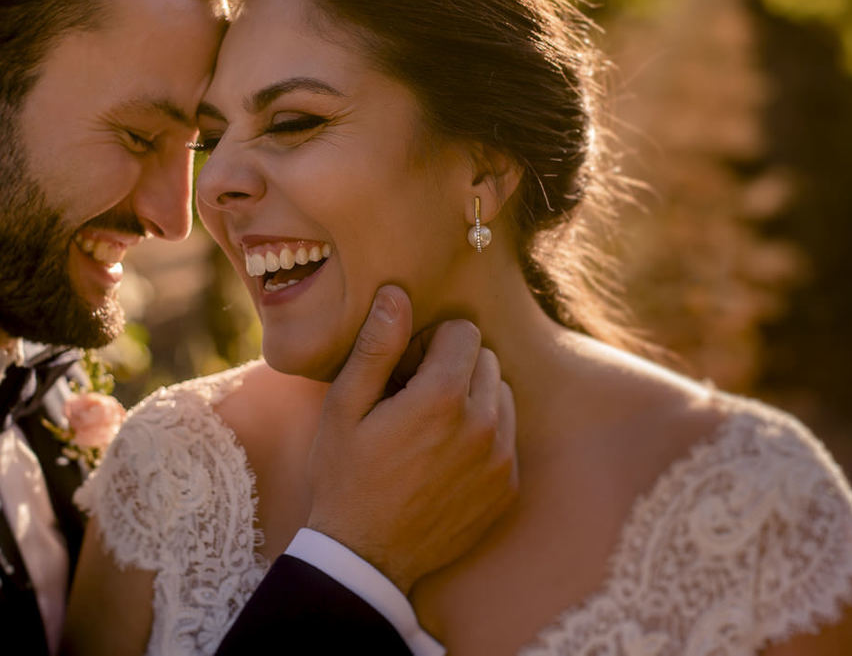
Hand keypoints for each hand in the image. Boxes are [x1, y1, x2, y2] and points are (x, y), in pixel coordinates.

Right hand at [306, 285, 519, 593]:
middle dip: (453, 367)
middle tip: (413, 399)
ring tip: (429, 430)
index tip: (403, 370)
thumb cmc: (346, 476)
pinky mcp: (508, 487)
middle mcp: (483, 425)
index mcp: (442, 398)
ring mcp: (501, 460)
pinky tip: (443, 459)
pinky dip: (483, 436)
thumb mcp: (344, 407)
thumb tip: (397, 294)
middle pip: (487, 360)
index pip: (464, 331)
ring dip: (472, 400)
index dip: (429, 343)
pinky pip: (507, 437)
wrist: (365, 557)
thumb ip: (376, 347)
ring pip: (502, 396)